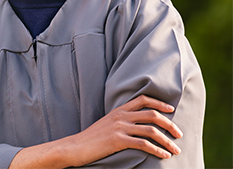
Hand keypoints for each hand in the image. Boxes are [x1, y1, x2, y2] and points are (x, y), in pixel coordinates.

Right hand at [9, 95, 182, 168]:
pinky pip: (143, 144)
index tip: (171, 109)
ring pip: (151, 130)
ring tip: (176, 150)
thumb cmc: (91, 139)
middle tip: (179, 134)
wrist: (75, 147)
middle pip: (152, 114)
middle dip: (170, 124)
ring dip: (168, 141)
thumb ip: (120, 121)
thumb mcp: (106, 124)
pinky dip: (158, 150)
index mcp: (118, 110)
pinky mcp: (117, 140)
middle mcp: (120, 116)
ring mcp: (119, 128)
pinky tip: (164, 155)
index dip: (159, 103)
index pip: (143, 100)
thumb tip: (137, 125)